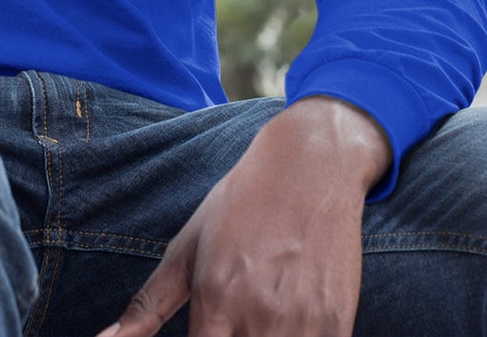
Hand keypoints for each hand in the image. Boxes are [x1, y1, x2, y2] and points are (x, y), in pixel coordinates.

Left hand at [98, 97, 390, 336]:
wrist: (311, 168)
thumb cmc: (241, 205)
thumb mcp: (188, 247)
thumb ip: (147, 306)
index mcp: (216, 297)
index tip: (205, 333)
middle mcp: (260, 315)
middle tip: (229, 321)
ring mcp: (304, 322)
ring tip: (259, 315)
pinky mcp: (339, 323)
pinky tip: (286, 316)